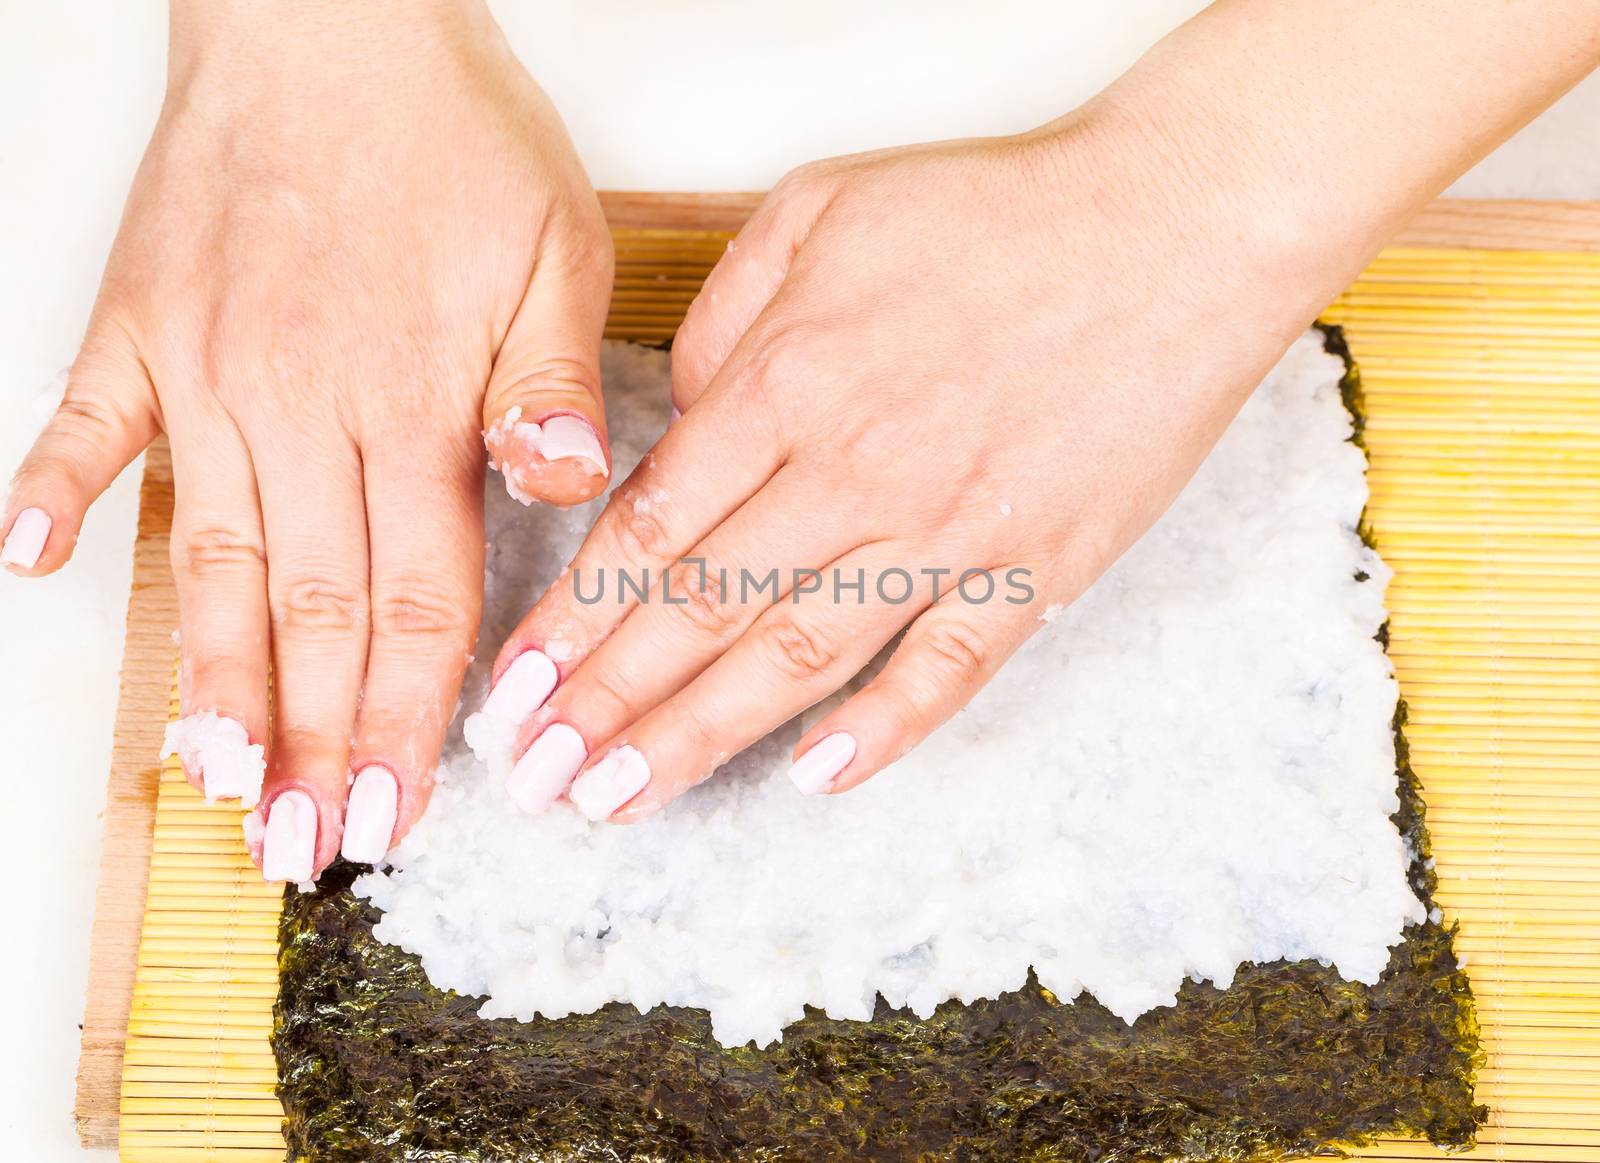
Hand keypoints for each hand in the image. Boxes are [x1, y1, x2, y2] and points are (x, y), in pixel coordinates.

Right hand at [1, 0, 612, 877]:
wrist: (333, 22)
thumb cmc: (453, 136)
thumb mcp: (556, 251)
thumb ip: (551, 382)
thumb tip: (569, 484)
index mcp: (415, 407)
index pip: (419, 604)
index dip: (409, 722)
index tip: (396, 814)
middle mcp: (301, 410)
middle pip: (315, 613)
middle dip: (316, 744)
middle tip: (304, 850)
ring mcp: (204, 374)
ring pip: (212, 559)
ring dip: (214, 679)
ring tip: (212, 783)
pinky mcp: (136, 328)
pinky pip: (80, 428)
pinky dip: (48, 498)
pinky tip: (23, 572)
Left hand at [475, 103, 1343, 821]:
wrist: (1176, 226)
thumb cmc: (997, 211)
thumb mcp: (821, 208)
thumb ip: (725, 315)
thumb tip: (677, 416)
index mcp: (787, 382)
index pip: (647, 533)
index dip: (570, 624)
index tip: (514, 689)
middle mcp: (854, 470)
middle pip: (700, 613)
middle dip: (605, 707)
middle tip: (539, 777)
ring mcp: (949, 529)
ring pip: (799, 660)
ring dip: (699, 739)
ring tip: (623, 801)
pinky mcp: (1036, 567)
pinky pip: (948, 671)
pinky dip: (882, 731)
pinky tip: (814, 777)